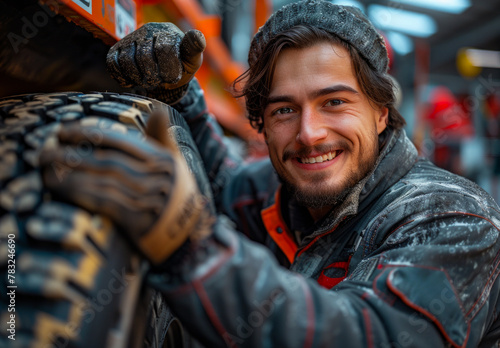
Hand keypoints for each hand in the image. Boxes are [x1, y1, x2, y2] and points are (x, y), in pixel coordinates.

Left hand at [39, 111, 212, 264]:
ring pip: (103, 180)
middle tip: (45, 150)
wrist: (189, 236)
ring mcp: (149, 200)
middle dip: (73, 154)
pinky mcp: (140, 222)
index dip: (90, 134)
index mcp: (163, 160)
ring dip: (70, 173)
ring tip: (45, 168)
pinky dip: (80, 192)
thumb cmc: (175, 194)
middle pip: (108, 160)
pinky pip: (105, 202)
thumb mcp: (174, 164)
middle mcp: (157, 177)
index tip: (63, 132)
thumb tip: (158, 109)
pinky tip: (60, 187)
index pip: (121, 142)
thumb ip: (161, 138)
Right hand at [106, 22, 205, 90]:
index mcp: (167, 32)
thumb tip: (198, 37)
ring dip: (138, 77)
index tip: (173, 78)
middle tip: (159, 81)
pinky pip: (113, 63)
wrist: (165, 72)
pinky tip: (133, 81)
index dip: (169, 69)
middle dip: (153, 76)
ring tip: (148, 81)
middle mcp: (148, 31)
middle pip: (144, 57)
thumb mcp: (192, 60)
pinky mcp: (118, 49)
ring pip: (127, 61)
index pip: (164, 49)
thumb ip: (194, 49)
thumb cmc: (180, 66)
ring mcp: (131, 39)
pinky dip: (122, 76)